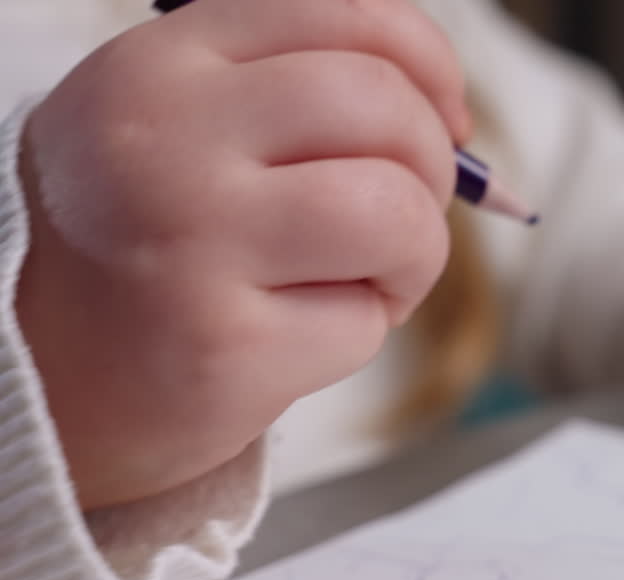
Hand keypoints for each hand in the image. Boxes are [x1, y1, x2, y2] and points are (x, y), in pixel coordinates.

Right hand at [17, 0, 468, 509]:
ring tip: (370, 278)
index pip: (343, 14)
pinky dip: (363, 330)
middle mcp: (163, 139)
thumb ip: (296, 92)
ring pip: (396, 213)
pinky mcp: (223, 346)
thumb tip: (451, 120)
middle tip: (405, 213)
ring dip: (416, 254)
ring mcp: (189, 242)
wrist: (51, 380)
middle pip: (383, 108)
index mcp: (160, 65)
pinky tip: (302, 336)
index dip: (428, 64)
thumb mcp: (186, 129)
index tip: (447, 118)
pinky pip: (366, 320)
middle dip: (432, 167)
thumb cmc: (150, 244)